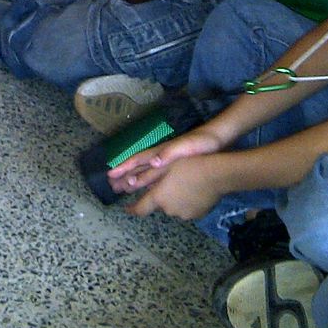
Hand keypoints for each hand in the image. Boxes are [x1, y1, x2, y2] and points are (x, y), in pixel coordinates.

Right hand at [108, 128, 225, 193]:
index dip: (124, 167)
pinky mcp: (176, 166)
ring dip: (134, 179)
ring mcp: (167, 161)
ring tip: (123, 189)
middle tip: (112, 186)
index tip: (111, 175)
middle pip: (138, 167)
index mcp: (160, 152)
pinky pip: (156, 176)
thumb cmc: (201, 143)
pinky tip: (148, 188)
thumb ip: (169, 154)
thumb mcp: (185, 147)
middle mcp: (160, 157)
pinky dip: (149, 182)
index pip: (137, 160)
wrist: (217, 139)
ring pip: (145, 171)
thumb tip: (153, 162)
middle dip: (124, 176)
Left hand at [123, 154, 225, 220]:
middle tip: (169, 183)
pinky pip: (187, 209)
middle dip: (161, 196)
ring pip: (174, 207)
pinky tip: (194, 190)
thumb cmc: (189, 165)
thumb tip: (133, 181)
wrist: (217, 174)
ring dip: (175, 199)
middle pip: (160, 205)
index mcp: (158, 197)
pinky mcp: (197, 215)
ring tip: (184, 184)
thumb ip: (149, 175)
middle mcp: (169, 209)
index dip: (132, 209)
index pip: (140, 208)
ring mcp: (184, 214)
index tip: (127, 209)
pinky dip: (187, 202)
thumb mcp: (166, 166)